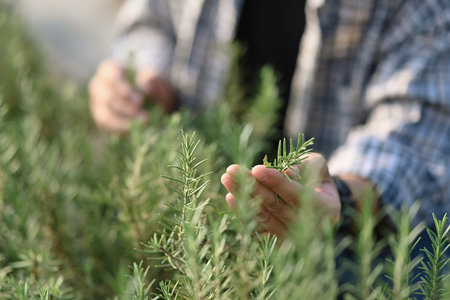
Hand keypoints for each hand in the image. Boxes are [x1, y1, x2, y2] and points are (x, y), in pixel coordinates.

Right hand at [89, 60, 176, 132]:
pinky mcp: (100, 117)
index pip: (109, 75)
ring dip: (123, 122)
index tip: (140, 100)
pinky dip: (119, 129)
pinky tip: (135, 130)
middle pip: (105, 97)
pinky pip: (104, 125)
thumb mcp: (156, 80)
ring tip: (142, 124)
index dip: (123, 88)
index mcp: (110, 70)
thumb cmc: (149, 85)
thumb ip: (153, 80)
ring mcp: (97, 102)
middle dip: (126, 108)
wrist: (148, 99)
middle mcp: (99, 85)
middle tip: (145, 116)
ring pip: (103, 114)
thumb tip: (145, 84)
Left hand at [221, 153, 340, 237]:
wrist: (319, 212)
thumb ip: (308, 166)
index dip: (276, 182)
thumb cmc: (316, 183)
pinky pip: (256, 230)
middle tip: (232, 170)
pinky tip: (231, 197)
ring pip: (263, 217)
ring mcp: (290, 240)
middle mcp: (308, 229)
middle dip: (252, 186)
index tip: (256, 169)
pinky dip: (243, 214)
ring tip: (227, 179)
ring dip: (243, 198)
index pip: (296, 195)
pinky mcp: (275, 245)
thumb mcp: (319, 169)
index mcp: (325, 209)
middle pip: (275, 206)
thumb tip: (285, 172)